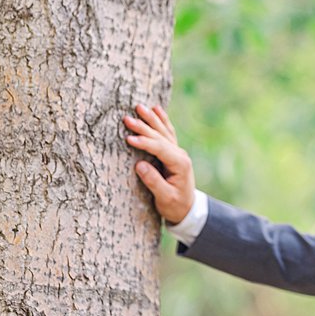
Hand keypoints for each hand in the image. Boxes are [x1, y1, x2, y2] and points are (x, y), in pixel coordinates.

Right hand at [124, 103, 196, 224]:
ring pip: (163, 131)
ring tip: (139, 107)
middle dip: (143, 127)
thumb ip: (154, 182)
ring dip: (151, 119)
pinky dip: (162, 120)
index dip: (144, 143)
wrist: (187, 209)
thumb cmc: (175, 205)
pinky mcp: (173, 152)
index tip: (129, 139)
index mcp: (180, 164)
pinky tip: (156, 109)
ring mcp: (178, 152)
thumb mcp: (165, 198)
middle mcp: (180, 155)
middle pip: (160, 137)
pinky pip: (167, 132)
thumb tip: (140, 165)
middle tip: (127, 118)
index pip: (160, 149)